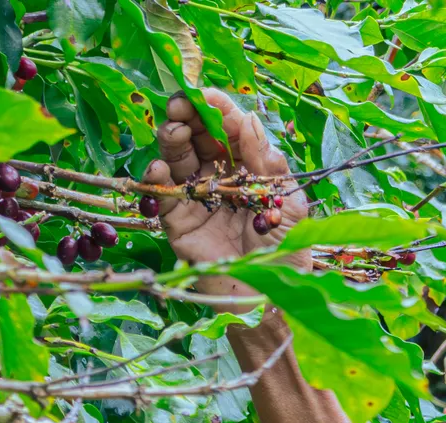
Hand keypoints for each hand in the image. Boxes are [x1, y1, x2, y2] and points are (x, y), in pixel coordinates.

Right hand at [142, 89, 310, 286]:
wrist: (267, 305)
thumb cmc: (286, 258)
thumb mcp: (288, 208)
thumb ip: (269, 165)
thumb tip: (251, 119)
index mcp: (251, 173)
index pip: (231, 133)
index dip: (219, 111)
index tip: (206, 95)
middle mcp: (222, 182)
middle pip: (200, 139)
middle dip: (190, 117)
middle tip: (181, 103)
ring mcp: (198, 201)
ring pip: (178, 160)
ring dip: (172, 139)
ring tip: (172, 127)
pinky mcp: (178, 224)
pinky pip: (163, 194)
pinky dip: (157, 177)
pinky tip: (160, 166)